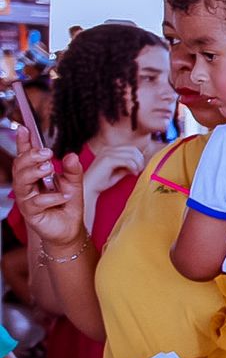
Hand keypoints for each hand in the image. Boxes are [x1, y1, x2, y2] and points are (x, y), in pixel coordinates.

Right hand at [10, 129, 85, 250]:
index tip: (24, 128)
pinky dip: (50, 197)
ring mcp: (27, 199)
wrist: (70, 229)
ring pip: (21, 182)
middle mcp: (27, 186)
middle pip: (19, 166)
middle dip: (31, 157)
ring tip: (50, 169)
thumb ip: (73, 170)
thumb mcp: (74, 184)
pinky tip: (63, 196)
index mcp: (35, 175)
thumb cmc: (67, 205)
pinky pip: (36, 202)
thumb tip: (71, 155)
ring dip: (35, 173)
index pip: (26, 156)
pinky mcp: (31, 213)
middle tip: (47, 153)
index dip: (23, 142)